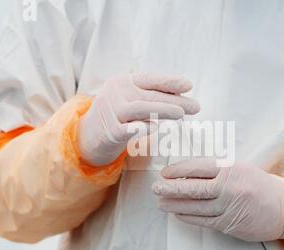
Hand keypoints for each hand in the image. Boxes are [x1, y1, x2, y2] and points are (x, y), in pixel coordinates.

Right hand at [78, 74, 199, 165]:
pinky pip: (129, 129)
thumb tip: (182, 98)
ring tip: (181, 114)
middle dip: (175, 100)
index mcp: (123, 82)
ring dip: (163, 110)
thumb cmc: (116, 117)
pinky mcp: (109, 131)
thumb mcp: (130, 100)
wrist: (88, 136)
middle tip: (195, 107)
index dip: (169, 81)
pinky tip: (157, 126)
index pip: (149, 79)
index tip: (189, 85)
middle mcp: (116, 93)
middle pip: (149, 95)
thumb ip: (151, 97)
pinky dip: (143, 127)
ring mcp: (111, 112)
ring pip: (140, 108)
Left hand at [152, 158, 283, 241]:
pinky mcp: (229, 223)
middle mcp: (229, 187)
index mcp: (231, 169)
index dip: (179, 170)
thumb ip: (216, 170)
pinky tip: (178, 213)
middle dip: (171, 188)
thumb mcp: (239, 168)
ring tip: (161, 202)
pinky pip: (203, 220)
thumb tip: (186, 173)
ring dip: (175, 204)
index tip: (165, 172)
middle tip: (156, 188)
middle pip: (193, 188)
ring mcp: (228, 207)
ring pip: (195, 206)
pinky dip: (188, 217)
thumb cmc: (258, 184)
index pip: (198, 167)